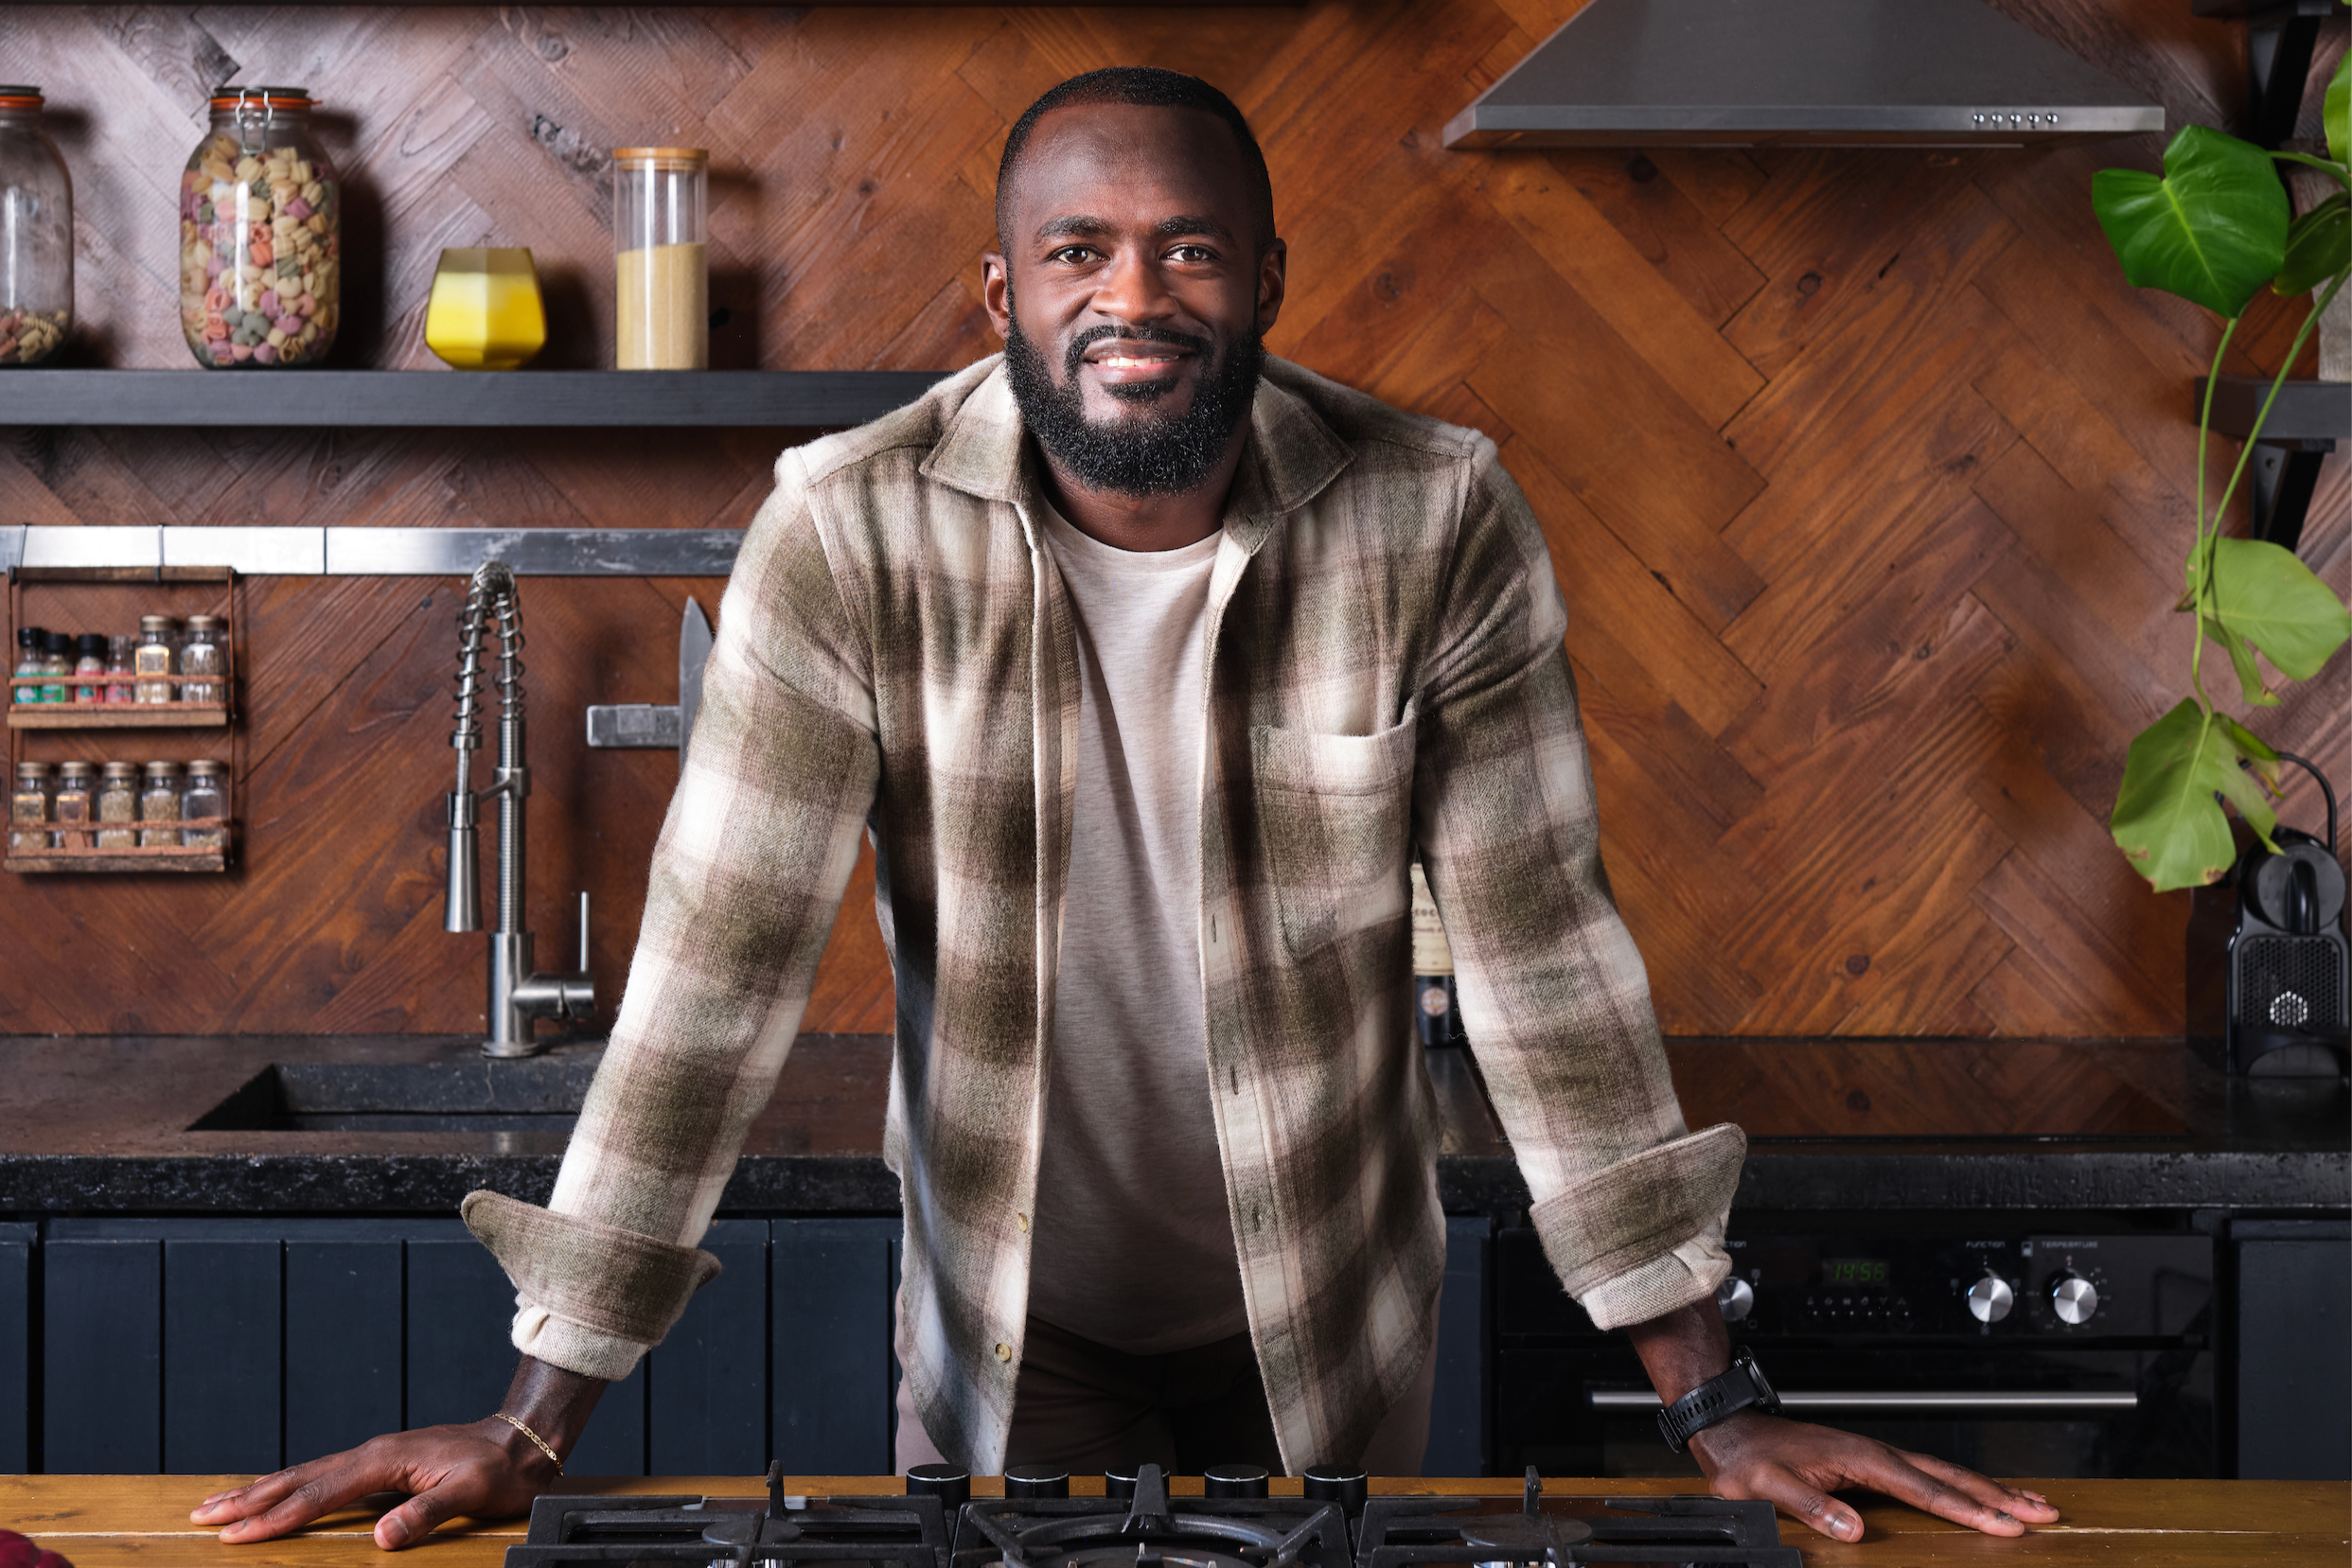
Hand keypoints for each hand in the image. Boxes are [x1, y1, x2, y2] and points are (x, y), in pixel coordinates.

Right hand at [188, 1418, 551, 1548]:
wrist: (520, 1441)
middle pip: (298, 1478)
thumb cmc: (497, 1469)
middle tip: (202, 1517)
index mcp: (384, 1460)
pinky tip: (276, 1495)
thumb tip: (382, 1537)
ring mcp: (374, 1456)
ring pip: (305, 1474)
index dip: (276, 1516)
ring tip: (220, 1504)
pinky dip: (291, 1486)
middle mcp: (371, 1453)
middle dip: (249, 1500)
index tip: (236, 1534)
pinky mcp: (381, 1464)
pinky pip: (323, 1476)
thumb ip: (426, 1514)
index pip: (318, 1493)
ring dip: (261, 1491)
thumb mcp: (470, 1494)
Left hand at [1688, 1408, 2061, 1541]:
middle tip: (2043, 1512)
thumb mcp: (1768, 1486)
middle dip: (1997, 1495)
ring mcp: (1875, 1456)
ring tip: (2030, 1504)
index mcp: (1858, 1457)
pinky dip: (1959, 1487)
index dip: (1964, 1508)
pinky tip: (1973, 1497)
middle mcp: (1874, 1452)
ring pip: (1942, 1473)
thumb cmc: (1746, 1458)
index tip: (2002, 1524)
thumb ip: (1810, 1504)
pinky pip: (1926, 1476)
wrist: (1731, 1431)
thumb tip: (1854, 1527)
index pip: (1922, 1488)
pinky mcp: (1870, 1463)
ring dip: (1987, 1489)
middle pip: (1947, 1475)